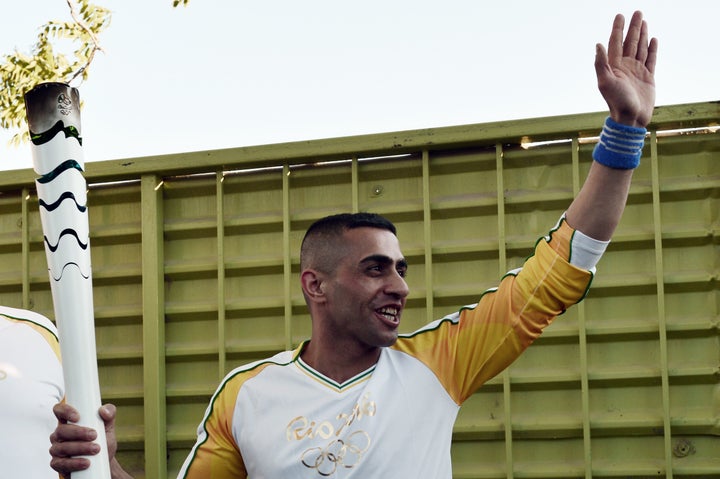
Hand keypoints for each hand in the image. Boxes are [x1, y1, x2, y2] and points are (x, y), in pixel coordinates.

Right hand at [49, 403, 118, 476]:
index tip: (78, 417)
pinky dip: (74, 463)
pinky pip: (61, 464)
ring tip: (96, 449)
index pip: (59, 410)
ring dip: (79, 448)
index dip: (65, 411)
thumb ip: (109, 414)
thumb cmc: (103, 440)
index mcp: (69, 421)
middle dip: (78, 433)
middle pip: (61, 430)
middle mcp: (59, 434)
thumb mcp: (108, 426)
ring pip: (61, 448)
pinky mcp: (58, 464)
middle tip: (94, 435)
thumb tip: (104, 411)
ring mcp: (57, 450)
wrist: (104, 461)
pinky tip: (86, 462)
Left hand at [595, 11, 657, 126]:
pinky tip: (653, 39)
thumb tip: (597, 44)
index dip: (617, 29)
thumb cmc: (616, 102)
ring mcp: (637, 71)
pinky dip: (652, 49)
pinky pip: (650, 59)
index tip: (620, 15)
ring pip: (640, 48)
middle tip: (637, 12)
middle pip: (629, 42)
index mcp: (613, 67)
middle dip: (633, 27)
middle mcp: (624, 67)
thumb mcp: (605, 82)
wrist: (631, 118)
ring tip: (644, 21)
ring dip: (642, 35)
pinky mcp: (648, 77)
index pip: (615, 43)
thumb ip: (601, 64)